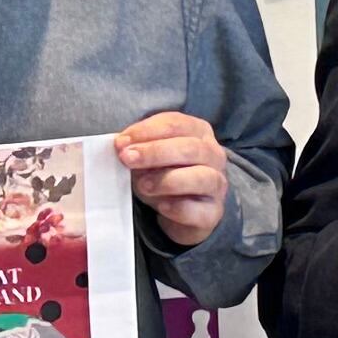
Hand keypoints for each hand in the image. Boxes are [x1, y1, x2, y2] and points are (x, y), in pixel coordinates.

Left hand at [117, 111, 230, 244]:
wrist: (181, 211)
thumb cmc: (164, 175)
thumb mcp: (149, 157)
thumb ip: (138, 148)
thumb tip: (121, 146)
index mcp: (199, 133)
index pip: (177, 124)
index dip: (147, 131)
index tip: (121, 142)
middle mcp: (213, 155)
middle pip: (190, 148)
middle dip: (155, 152)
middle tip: (127, 158)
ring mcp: (217, 184)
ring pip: (202, 177)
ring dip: (168, 180)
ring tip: (143, 185)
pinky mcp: (213, 212)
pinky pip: (199, 209)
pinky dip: (179, 208)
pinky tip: (162, 207)